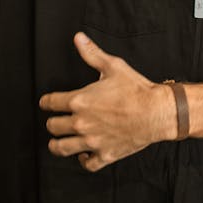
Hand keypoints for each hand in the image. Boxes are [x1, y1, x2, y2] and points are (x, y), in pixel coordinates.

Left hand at [39, 32, 176, 171]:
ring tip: (57, 141)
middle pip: (53, 126)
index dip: (46, 102)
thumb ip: (92, 54)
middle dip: (52, 122)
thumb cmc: (136, 89)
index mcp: (80, 101)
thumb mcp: (113, 66)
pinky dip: (82, 160)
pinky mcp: (105, 154)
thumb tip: (78, 38)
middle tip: (55, 120)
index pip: (51, 103)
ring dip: (57, 144)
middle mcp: (81, 123)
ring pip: (62, 148)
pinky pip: (87, 164)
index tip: (46, 103)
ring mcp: (92, 141)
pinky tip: (83, 154)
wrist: (157, 112)